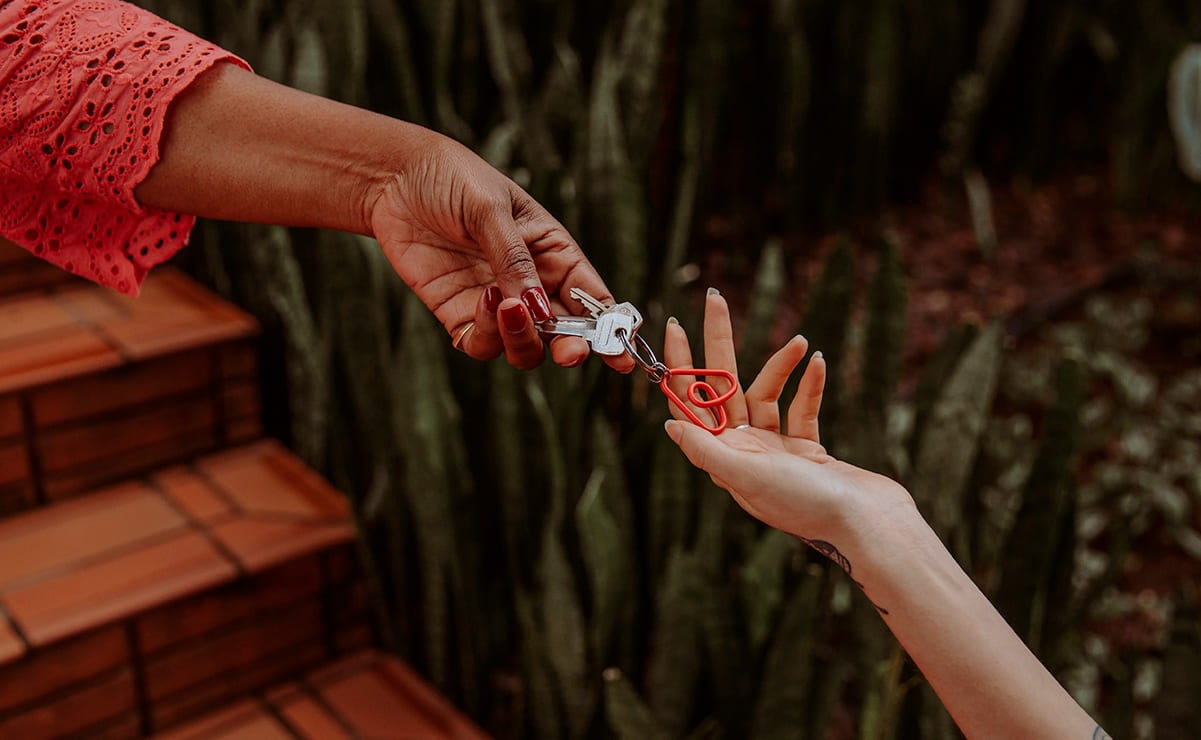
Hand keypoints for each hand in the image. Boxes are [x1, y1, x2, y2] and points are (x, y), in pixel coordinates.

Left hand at [369, 133, 633, 371]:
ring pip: (525, 348)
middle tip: (568, 352)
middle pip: (563, 333)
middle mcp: (532, 284)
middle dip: (571, 348)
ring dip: (523, 339)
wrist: (394, 179)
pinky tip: (482, 298)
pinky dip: (487, 334)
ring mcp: (497, 304)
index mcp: (554, 253)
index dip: (610, 330)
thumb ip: (514, 260)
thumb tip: (537, 309)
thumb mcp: (491, 209)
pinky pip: (482, 345)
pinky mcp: (461, 314)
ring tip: (507, 306)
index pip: (592, 299)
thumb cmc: (453, 179)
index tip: (619, 355)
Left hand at [662, 290, 911, 542]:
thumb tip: (669, 422)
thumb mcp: (747, 475)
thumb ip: (706, 448)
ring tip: (799, 341)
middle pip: (724, 388)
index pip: (691, 404)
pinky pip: (802, 410)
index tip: (675, 325)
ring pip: (767, 395)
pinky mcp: (808, 452)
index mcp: (724, 460)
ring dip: (781, 366)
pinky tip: (818, 362)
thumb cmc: (806, 505)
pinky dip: (809, 387)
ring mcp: (776, 453)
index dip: (680, 365)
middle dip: (720, 343)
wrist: (868, 526)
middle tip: (715, 299)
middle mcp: (744, 454)